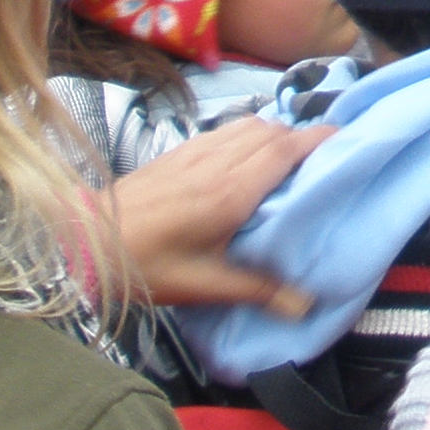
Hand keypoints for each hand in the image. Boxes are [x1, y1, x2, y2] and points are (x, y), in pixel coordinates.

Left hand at [105, 118, 331, 315]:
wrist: (83, 240)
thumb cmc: (146, 265)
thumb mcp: (202, 285)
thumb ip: (256, 288)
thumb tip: (305, 304)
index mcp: (231, 191)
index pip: (286, 149)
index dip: (319, 139)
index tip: (346, 140)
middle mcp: (219, 160)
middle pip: (273, 132)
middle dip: (302, 138)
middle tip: (323, 159)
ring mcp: (196, 150)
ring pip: (250, 125)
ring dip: (275, 134)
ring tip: (289, 159)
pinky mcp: (178, 150)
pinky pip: (226, 130)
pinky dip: (248, 134)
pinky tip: (245, 158)